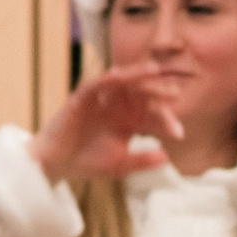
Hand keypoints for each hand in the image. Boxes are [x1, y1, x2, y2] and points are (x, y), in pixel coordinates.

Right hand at [32, 61, 185, 185]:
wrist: (57, 165)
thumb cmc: (88, 163)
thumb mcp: (120, 165)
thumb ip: (142, 161)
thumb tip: (167, 157)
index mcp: (131, 120)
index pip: (153, 115)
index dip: (167, 121)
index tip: (178, 134)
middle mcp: (119, 106)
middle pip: (143, 93)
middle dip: (158, 91)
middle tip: (174, 92)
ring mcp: (101, 100)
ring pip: (123, 82)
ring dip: (137, 74)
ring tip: (154, 70)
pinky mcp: (82, 98)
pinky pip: (96, 84)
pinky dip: (106, 78)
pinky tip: (119, 75)